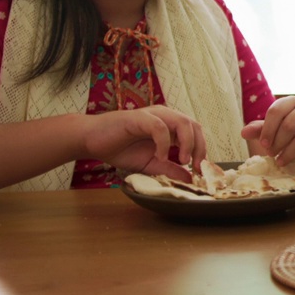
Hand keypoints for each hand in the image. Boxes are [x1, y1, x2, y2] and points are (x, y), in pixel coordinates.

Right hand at [83, 107, 206, 180]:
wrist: (92, 141)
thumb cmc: (121, 149)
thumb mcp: (150, 164)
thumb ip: (169, 169)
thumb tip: (189, 179)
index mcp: (170, 126)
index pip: (196, 132)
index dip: (202, 150)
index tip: (199, 170)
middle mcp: (165, 117)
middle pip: (194, 126)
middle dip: (199, 147)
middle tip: (194, 166)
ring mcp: (153, 115)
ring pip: (182, 122)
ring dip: (187, 143)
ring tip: (182, 161)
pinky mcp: (139, 118)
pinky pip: (159, 127)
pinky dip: (165, 143)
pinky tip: (160, 157)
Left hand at [242, 96, 294, 174]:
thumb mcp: (276, 131)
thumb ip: (261, 130)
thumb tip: (244, 132)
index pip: (277, 110)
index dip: (268, 129)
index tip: (263, 144)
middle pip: (290, 125)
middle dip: (278, 143)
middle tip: (272, 155)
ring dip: (289, 154)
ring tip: (281, 162)